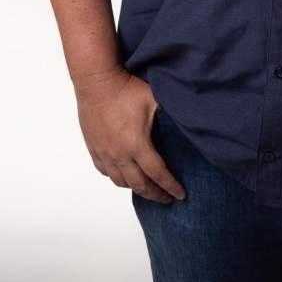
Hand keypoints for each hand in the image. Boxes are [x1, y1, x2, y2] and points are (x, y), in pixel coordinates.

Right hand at [74, 68, 185, 203]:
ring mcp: (104, 153)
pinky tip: (123, 174)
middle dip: (155, 195)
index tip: (181, 195)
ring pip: (120, 182)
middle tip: (166, 198)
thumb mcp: (155, 99)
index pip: (158, 174)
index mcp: (137, 145)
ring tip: (146, 187)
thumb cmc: (127, 88)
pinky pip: (104, 171)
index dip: (171, 187)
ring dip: (135, 188)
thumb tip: (187, 120)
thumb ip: (170, 114)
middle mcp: (120, 155)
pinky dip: (116, 177)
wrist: (97, 82)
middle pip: (139, 185)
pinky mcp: (94, 148)